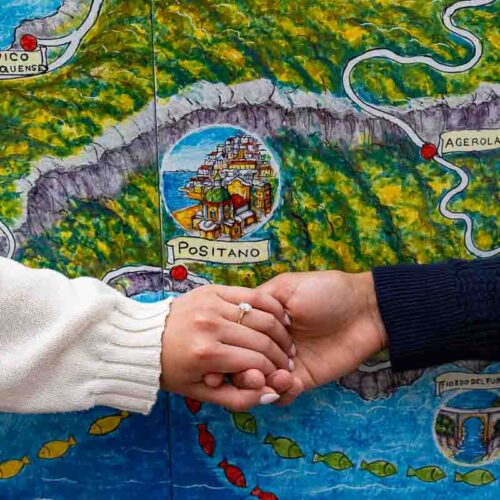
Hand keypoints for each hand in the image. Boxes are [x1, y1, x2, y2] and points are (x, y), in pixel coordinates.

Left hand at [159, 284, 293, 410]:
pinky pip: (252, 296)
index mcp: (206, 354)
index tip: (281, 375)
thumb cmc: (172, 370)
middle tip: (287, 361)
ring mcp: (212, 304)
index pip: (256, 362)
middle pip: (262, 339)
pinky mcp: (213, 290)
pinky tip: (277, 318)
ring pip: (262, 316)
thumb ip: (238, 398)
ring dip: (279, 332)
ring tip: (284, 342)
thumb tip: (272, 394)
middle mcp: (210, 326)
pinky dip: (270, 307)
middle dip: (281, 354)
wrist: (143, 338)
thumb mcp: (200, 393)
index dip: (275, 371)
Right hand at [232, 271, 386, 404]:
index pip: (236, 338)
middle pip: (243, 363)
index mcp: (262, 321)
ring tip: (276, 376)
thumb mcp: (286, 287)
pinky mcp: (304, 379)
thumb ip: (258, 301)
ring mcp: (286, 363)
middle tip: (250, 372)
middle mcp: (270, 343)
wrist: (364, 310)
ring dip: (260, 384)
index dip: (227, 346)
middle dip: (242, 370)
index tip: (221, 352)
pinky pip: (283, 395)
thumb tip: (233, 317)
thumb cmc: (325, 291)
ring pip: (260, 383)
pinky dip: (281, 393)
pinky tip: (291, 382)